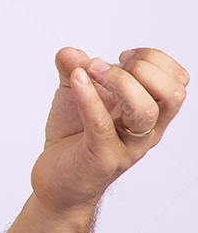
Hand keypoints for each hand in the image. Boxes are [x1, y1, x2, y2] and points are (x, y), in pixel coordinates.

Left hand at [30, 47, 188, 215]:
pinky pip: (103, 125)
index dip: (153, 58)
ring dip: (118, 81)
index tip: (121, 56)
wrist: (55, 180)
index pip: (177, 79)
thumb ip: (73, 68)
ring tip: (88, 72)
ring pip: (146, 111)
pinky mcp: (102, 157)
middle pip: (172, 93)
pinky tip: (76, 80)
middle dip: (141, 68)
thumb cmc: (72, 136)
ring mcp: (127, 146)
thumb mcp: (73, 92)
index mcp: (150, 112)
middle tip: (104, 67)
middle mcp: (146, 130)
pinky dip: (89, 98)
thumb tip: (71, 52)